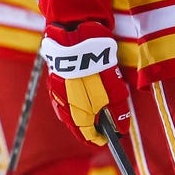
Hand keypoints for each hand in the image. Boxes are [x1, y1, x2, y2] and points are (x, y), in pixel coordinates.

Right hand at [40, 21, 130, 145]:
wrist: (77, 34)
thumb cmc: (98, 62)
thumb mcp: (114, 88)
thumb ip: (117, 110)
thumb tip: (121, 130)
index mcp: (78, 110)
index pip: (87, 134)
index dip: (98, 138)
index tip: (107, 139)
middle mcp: (64, 105)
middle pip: (75, 125)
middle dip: (88, 129)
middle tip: (100, 131)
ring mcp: (56, 91)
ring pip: (68, 112)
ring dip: (79, 116)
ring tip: (92, 116)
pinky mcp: (54, 79)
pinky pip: (63, 98)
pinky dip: (72, 103)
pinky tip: (80, 99)